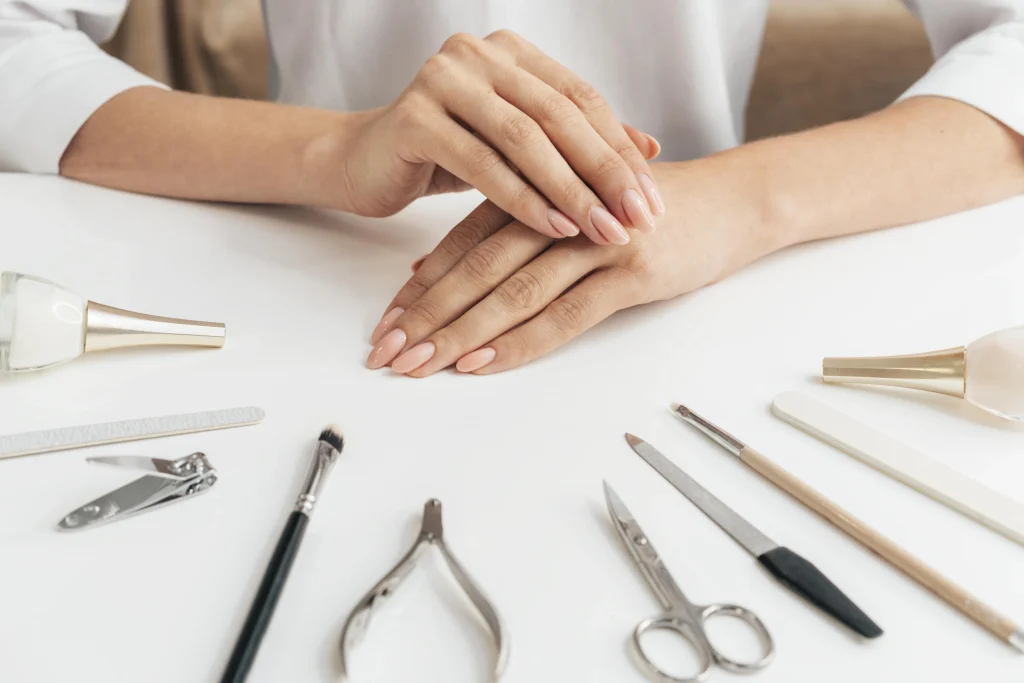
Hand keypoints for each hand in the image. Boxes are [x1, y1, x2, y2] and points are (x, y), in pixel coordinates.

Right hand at [311, 30, 662, 243]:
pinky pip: (482, 163)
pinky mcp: (414, 115)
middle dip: (604, 172)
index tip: (652, 200)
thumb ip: (577, 143)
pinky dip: (522, 198)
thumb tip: (652, 150)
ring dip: (569, 189)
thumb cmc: (446, 156)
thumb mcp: (518, 149)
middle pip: (559, 116)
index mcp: (511, 54)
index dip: (620, 150)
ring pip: (523, 139)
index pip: (581, 99)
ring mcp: (443, 78)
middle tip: (639, 219)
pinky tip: (554, 228)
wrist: (362, 163)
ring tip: (603, 230)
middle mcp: (479, 54)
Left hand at [364, 163, 781, 375]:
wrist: (733, 201)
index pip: (466, 239)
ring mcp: (598, 240)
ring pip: (513, 291)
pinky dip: (519, 341)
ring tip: (421, 364)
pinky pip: (565, 314)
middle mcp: (562, 211)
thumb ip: (506, 232)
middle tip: (388, 350)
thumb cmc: (647, 209)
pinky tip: (482, 363)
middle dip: (428, 313)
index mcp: (541, 191)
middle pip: (478, 267)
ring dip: (461, 333)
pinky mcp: (633, 270)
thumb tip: (433, 266)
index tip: (387, 319)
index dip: (422, 282)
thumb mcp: (572, 208)